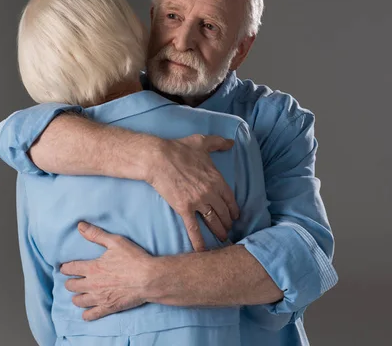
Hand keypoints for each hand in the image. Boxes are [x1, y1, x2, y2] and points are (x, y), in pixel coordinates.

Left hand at [60, 222, 152, 320]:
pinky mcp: (108, 308)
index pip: (70, 268)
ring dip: (76, 297)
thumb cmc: (134, 259)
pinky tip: (87, 312)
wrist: (149, 279)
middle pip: (71, 286)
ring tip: (79, 294)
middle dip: (70, 282)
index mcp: (92, 268)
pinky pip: (91, 315)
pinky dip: (86, 314)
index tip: (64, 268)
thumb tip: (80, 226)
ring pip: (78, 301)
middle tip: (72, 281)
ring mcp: (99, 298)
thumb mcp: (115, 242)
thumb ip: (96, 234)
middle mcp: (92, 284)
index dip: (65, 268)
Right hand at [146, 135, 239, 251]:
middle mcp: (210, 192)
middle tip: (229, 229)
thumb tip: (231, 142)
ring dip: (219, 231)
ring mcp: (197, 202)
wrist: (158, 158)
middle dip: (227, 222)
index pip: (230, 199)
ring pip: (213, 221)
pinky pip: (194, 228)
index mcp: (217, 179)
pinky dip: (199, 241)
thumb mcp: (202, 141)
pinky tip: (203, 251)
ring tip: (222, 238)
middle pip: (223, 212)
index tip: (235, 216)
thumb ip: (219, 142)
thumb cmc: (179, 148)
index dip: (234, 210)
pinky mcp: (183, 208)